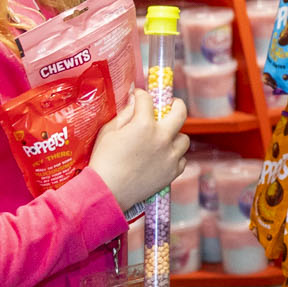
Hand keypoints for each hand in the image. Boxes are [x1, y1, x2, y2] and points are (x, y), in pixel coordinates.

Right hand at [90, 87, 189, 210]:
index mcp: (144, 125)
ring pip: (184, 139)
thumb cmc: (104, 160)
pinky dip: (175, 156)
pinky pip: (182, 159)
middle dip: (175, 105)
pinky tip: (163, 157)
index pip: (148, 100)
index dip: (142, 95)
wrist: (107, 191)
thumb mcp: (108, 131)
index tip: (139, 97)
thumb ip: (125, 114)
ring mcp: (170, 156)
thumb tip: (135, 102)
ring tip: (164, 138)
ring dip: (175, 135)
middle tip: (170, 105)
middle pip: (180, 113)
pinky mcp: (172, 172)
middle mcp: (162, 138)